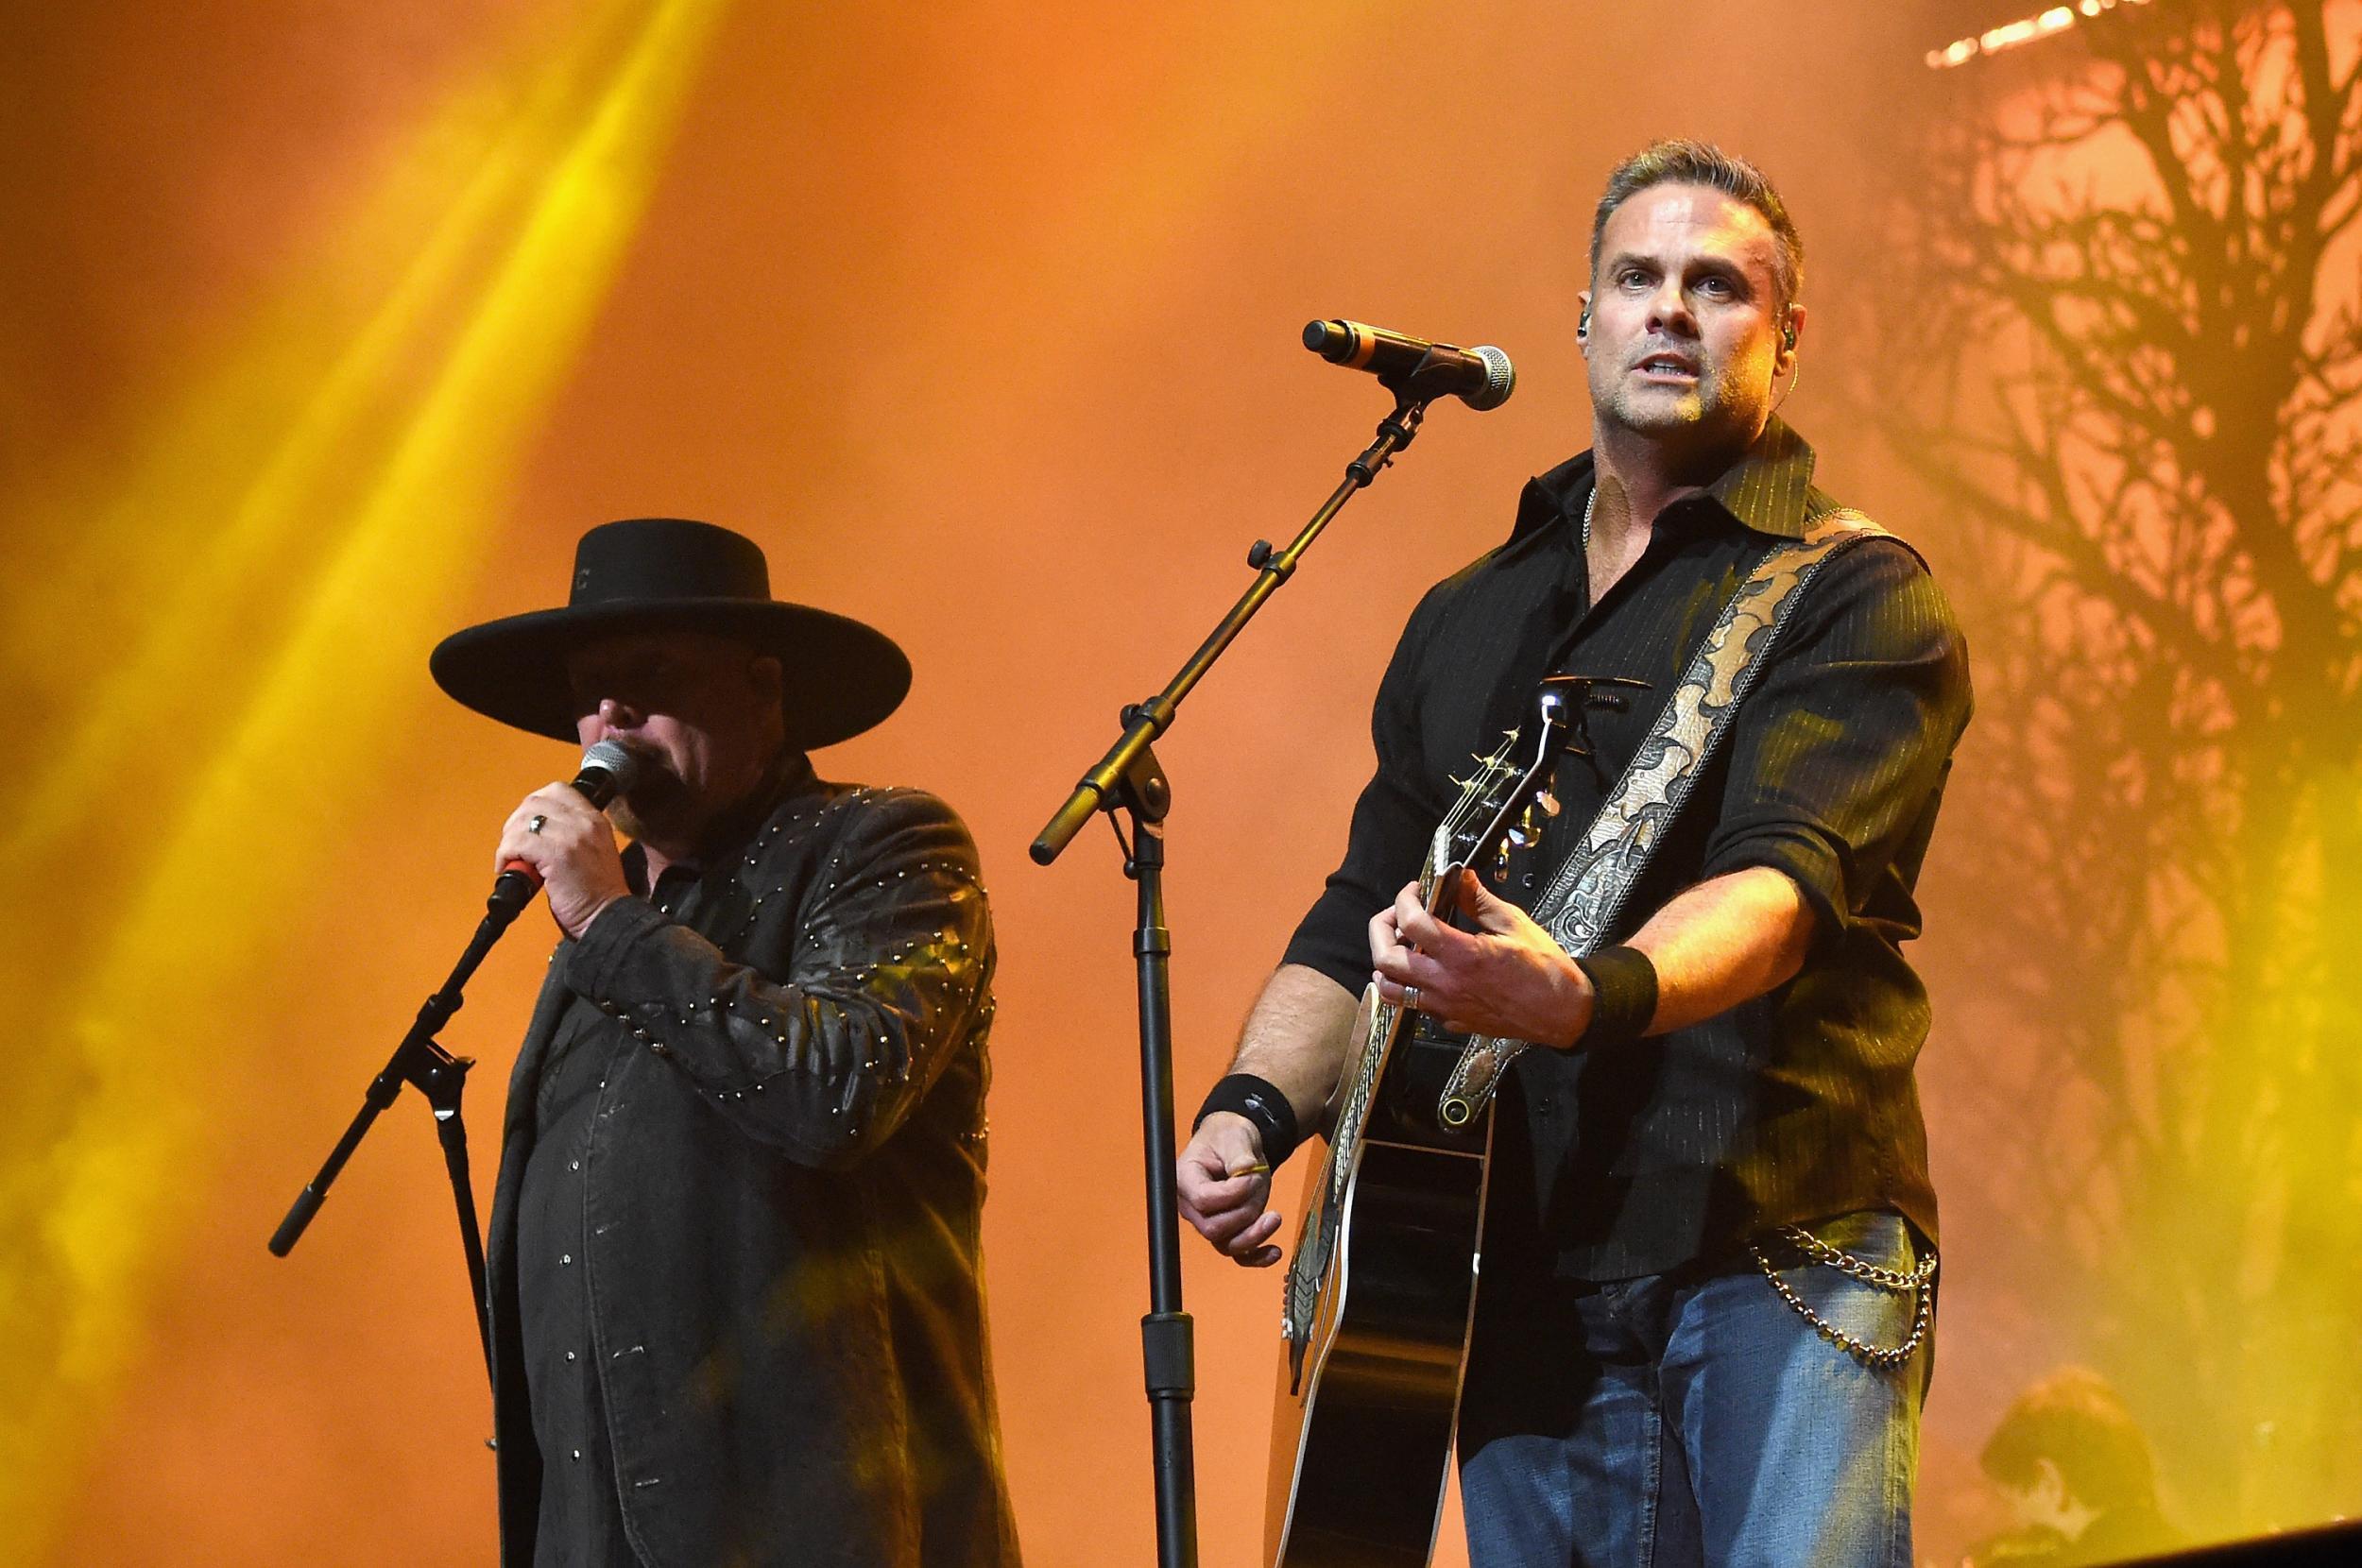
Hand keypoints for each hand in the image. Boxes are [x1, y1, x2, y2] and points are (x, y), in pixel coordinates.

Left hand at [495, 785, 631, 939]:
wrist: (608, 918)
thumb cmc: (598, 894)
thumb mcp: (593, 850)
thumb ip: (572, 834)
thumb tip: (536, 830)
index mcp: (595, 819)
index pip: (558, 790)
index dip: (534, 805)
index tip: (526, 825)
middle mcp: (585, 821)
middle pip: (534, 802)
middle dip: (515, 822)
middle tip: (513, 845)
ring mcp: (572, 836)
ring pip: (522, 821)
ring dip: (508, 840)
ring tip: (511, 860)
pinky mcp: (556, 854)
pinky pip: (517, 843)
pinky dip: (506, 854)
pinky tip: (508, 868)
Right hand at [1177, 1111, 1281, 1266]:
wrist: (1235, 1144)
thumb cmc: (1227, 1137)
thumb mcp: (1234, 1136)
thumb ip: (1238, 1153)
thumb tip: (1246, 1169)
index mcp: (1186, 1179)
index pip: (1203, 1200)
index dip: (1231, 1194)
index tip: (1250, 1177)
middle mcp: (1192, 1207)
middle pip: (1213, 1228)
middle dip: (1243, 1213)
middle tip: (1258, 1189)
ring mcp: (1209, 1221)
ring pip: (1227, 1245)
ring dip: (1254, 1235)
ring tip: (1274, 1217)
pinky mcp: (1229, 1230)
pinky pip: (1239, 1254)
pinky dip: (1257, 1257)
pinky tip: (1274, 1252)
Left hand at [1370, 870, 1593, 1047]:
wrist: (1562, 1012)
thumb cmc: (1544, 969)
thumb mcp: (1514, 923)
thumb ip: (1478, 899)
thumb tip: (1459, 877)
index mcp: (1463, 955)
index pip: (1411, 922)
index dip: (1404, 899)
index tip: (1414, 890)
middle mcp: (1446, 984)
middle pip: (1385, 958)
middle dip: (1381, 929)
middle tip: (1397, 915)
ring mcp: (1444, 1007)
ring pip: (1389, 988)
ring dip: (1387, 962)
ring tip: (1403, 945)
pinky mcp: (1449, 1021)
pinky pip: (1412, 1004)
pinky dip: (1407, 984)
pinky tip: (1424, 969)